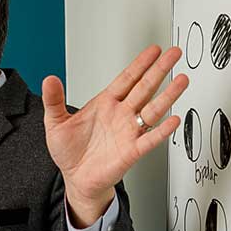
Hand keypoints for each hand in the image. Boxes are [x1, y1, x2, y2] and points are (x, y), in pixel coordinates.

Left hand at [41, 45, 188, 224]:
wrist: (76, 179)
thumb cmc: (70, 152)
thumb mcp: (56, 123)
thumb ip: (54, 100)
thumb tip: (49, 80)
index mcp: (105, 104)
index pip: (127, 78)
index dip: (140, 64)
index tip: (154, 51)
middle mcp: (121, 115)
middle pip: (145, 87)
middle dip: (160, 70)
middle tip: (174, 54)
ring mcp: (129, 132)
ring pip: (153, 109)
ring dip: (168, 95)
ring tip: (181, 80)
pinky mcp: (132, 151)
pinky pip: (150, 139)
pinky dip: (162, 130)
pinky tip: (172, 120)